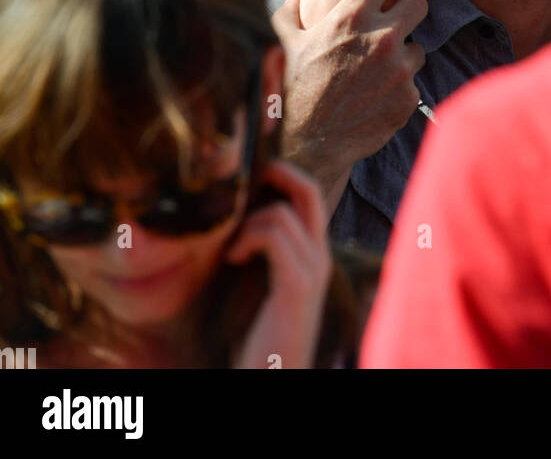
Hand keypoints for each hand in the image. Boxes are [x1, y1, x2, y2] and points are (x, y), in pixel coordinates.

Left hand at [226, 160, 331, 369]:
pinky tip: (233, 260)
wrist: (270, 377)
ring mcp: (313, 270)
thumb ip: (257, 247)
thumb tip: (230, 210)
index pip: (309, 193)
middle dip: (276, 173)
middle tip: (243, 185)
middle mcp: (320, 256)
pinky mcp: (297, 286)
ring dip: (249, 222)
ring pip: (284, 212)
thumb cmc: (255, 335)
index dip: (283, 174)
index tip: (248, 181)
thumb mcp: (257, 280)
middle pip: (309, 189)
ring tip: (231, 248)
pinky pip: (276, 237)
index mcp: (312, 252)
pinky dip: (248, 239)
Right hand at [275, 0, 426, 203]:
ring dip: (403, 56)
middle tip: (394, 23)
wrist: (307, 144)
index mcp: (353, 14)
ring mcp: (399, 69)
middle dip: (408, 11)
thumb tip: (294, 0)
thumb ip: (289, 15)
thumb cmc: (293, 89)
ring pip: (419, 47)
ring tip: (377, 71)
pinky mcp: (409, 97)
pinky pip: (413, 83)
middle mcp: (382, 37)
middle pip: (419, 3)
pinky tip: (375, 97)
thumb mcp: (285, 45)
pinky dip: (399, 88)